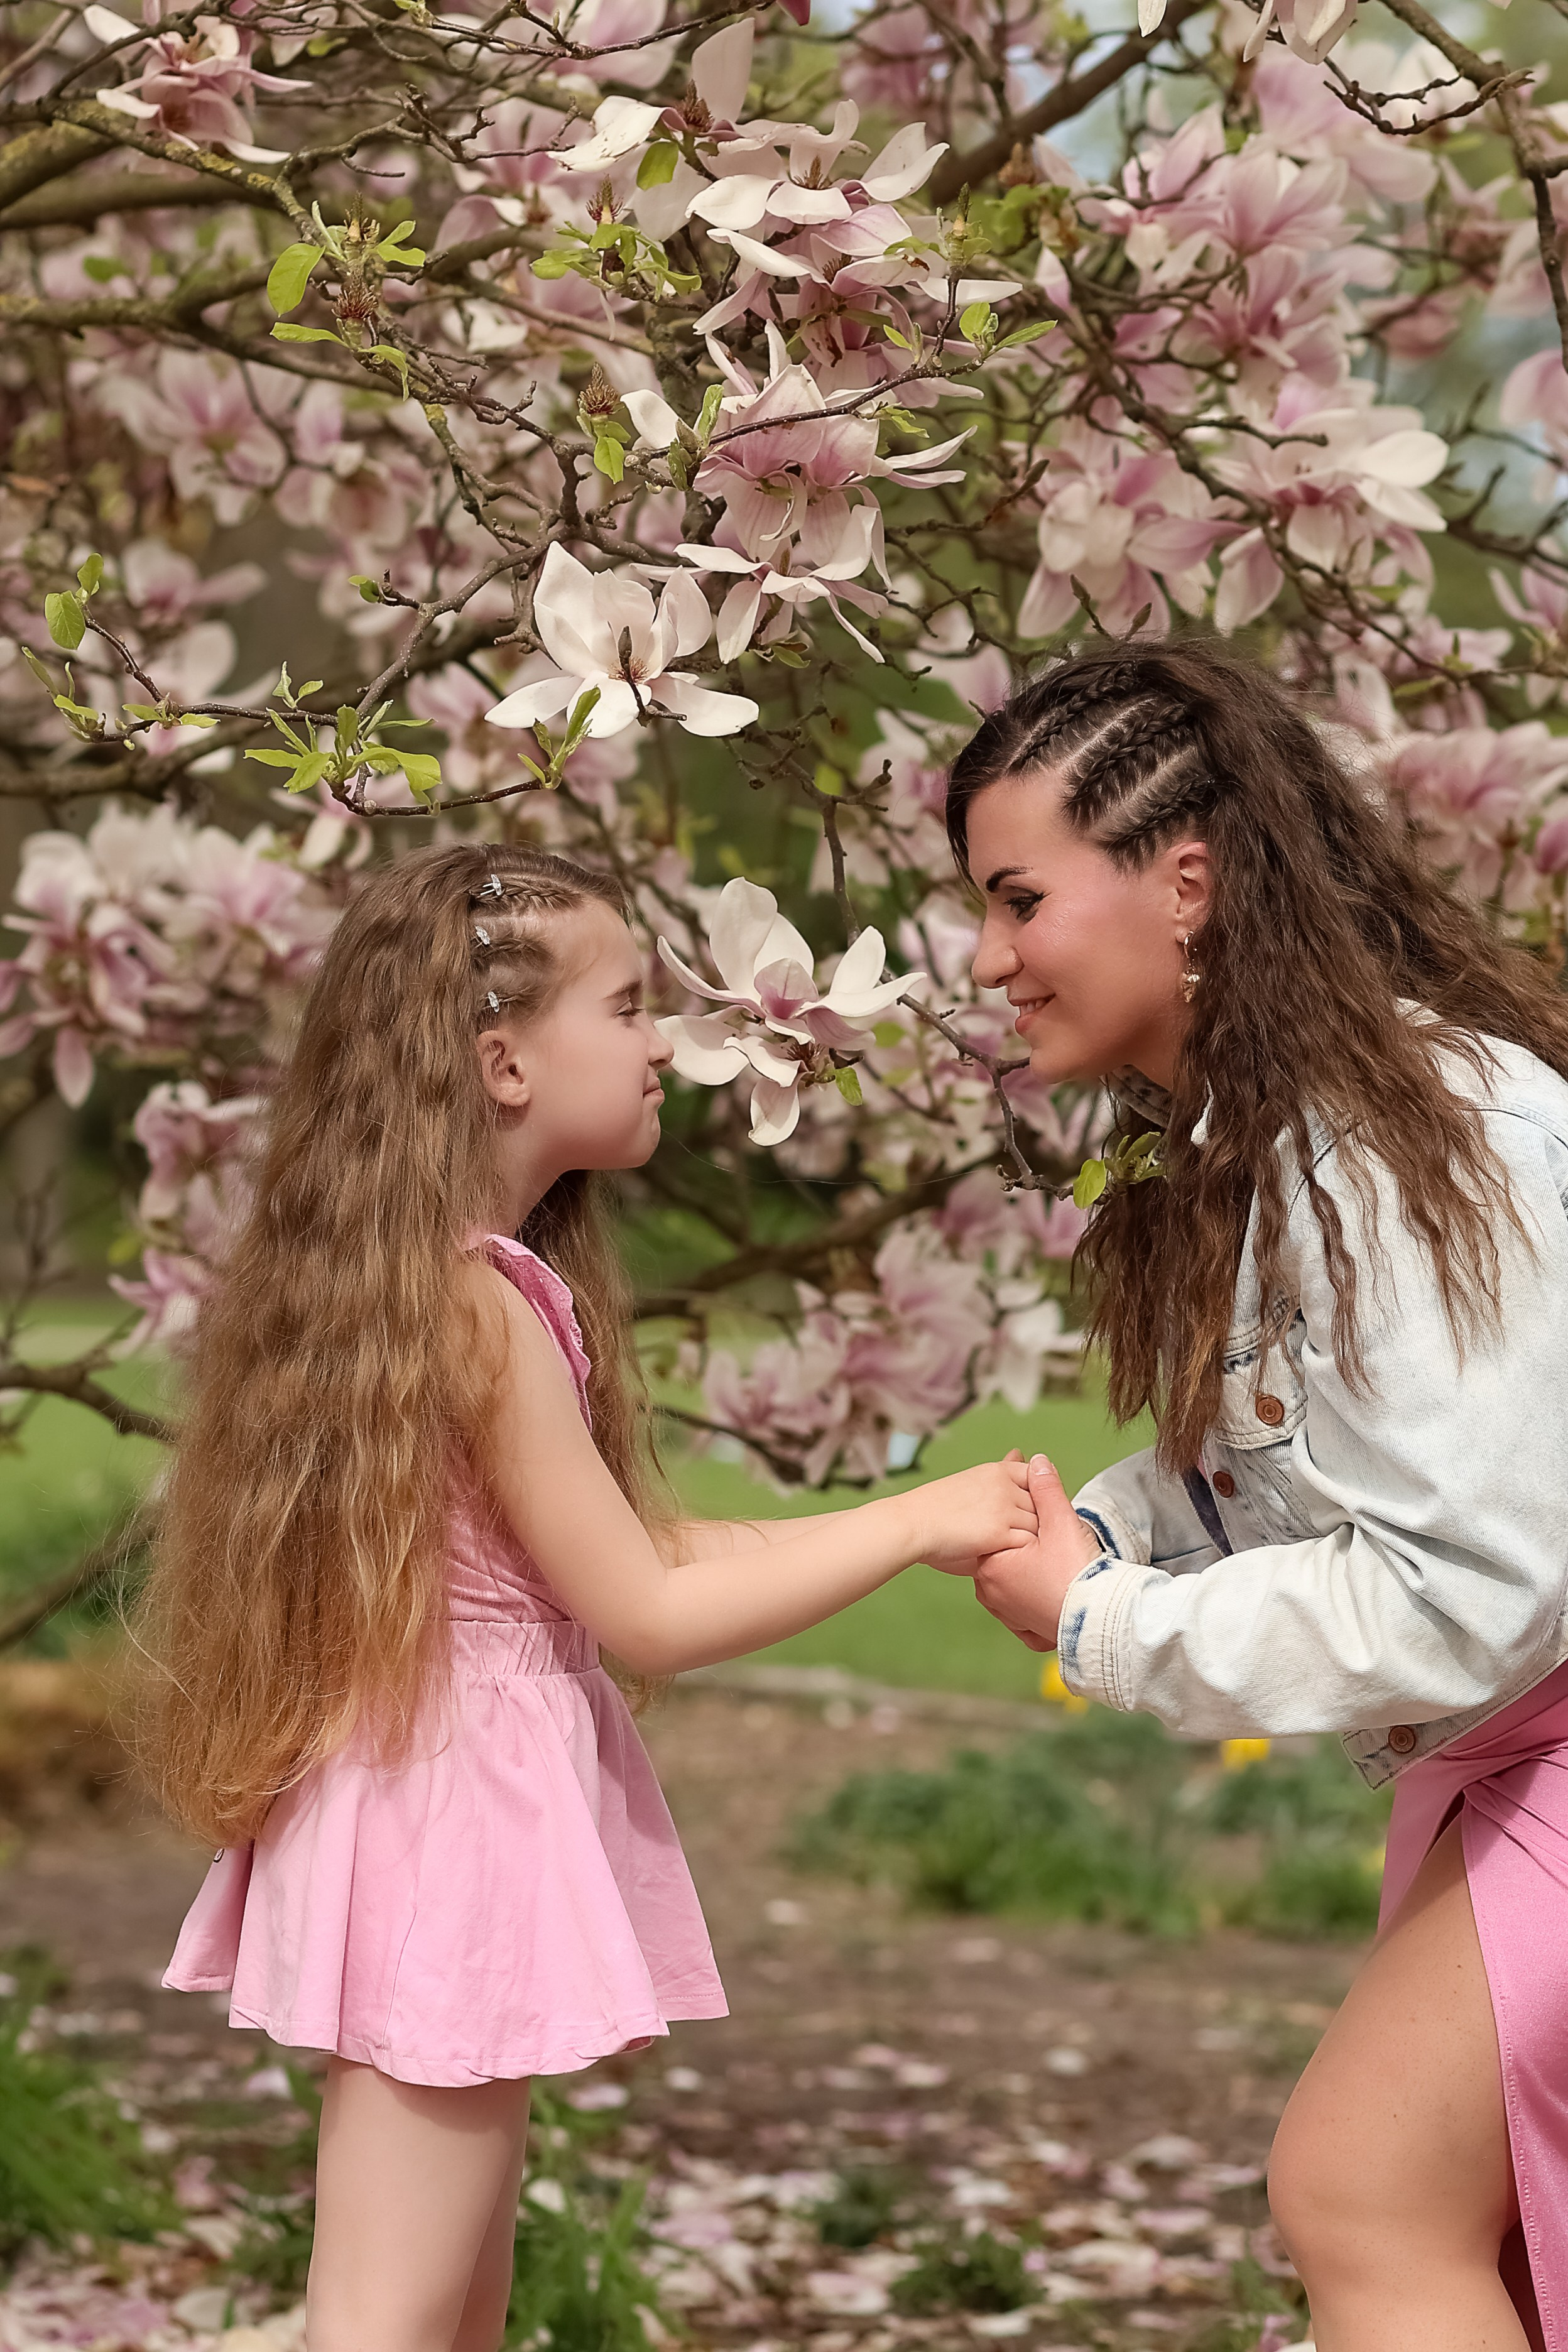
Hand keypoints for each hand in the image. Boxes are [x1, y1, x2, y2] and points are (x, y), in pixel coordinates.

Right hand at [901, 1456, 1036, 1572]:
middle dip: (1038, 1521)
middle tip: (1025, 1537)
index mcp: (996, 1471)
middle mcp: (1003, 1485)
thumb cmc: (936, 1508)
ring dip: (1031, 1539)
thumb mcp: (972, 1480)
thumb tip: (1019, 1453)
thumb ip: (1001, 1475)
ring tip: (1020, 1550)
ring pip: (1038, 1525)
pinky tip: (1011, 1558)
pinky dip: (1023, 1554)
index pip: (1037, 1478)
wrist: (911, 1524)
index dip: (1038, 1498)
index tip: (1028, 1512)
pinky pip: (1027, 1543)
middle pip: (1042, 1504)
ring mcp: (1003, 1508)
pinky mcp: (1000, 1533)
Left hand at [972, 1454, 1102, 1651]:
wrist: (1102, 1621)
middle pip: (1007, 1555)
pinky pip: (1026, 1608)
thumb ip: (1046, 1490)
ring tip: (1058, 1562)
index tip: (1034, 1513)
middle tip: (1053, 1540)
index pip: (998, 1529)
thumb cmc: (1078, 1575)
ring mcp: (1008, 1614)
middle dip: (1025, 1544)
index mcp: (992, 1566)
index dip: (1017, 1514)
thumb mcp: (1061, 1523)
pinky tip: (1051, 1588)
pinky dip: (1036, 1597)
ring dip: (1030, 1571)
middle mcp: (992, 1593)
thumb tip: (1037, 1462)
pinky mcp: (1028, 1630)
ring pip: (1015, 1582)